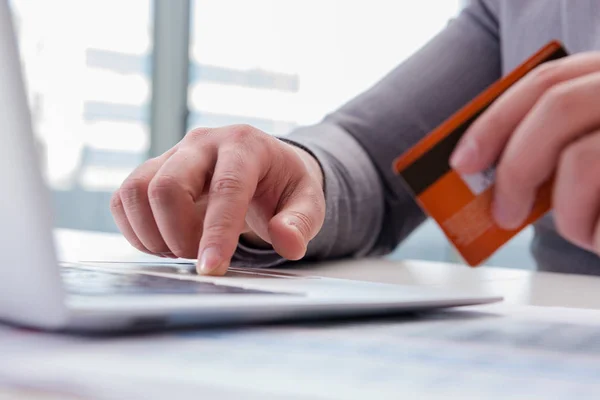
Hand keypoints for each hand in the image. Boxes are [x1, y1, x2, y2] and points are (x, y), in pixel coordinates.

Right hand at [110, 125, 324, 274]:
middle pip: (167, 186)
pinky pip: (124, 200)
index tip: (210, 268)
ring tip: (183, 250)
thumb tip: (288, 243)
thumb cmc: (283, 186)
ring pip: (136, 192)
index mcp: (245, 145)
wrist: (262, 167)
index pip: (225, 188)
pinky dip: (137, 231)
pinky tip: (165, 243)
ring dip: (153, 235)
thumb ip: (301, 222)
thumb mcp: (309, 202)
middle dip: (179, 236)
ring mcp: (172, 154)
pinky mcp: (152, 170)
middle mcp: (203, 143)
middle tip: (201, 258)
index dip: (216, 232)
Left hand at [450, 52, 599, 254]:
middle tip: (499, 210)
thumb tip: (492, 171)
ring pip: (584, 158)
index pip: (548, 80)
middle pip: (557, 105)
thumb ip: (560, 147)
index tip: (463, 160)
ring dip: (568, 211)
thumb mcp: (597, 153)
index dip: (495, 119)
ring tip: (584, 232)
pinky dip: (594, 230)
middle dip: (514, 163)